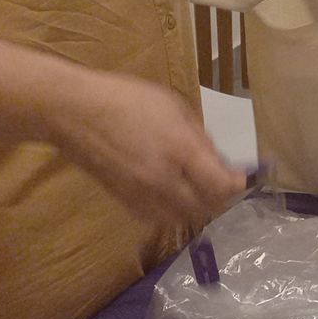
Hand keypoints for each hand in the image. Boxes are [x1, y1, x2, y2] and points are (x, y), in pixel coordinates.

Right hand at [49, 68, 245, 229]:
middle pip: (205, 206)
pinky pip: (158, 219)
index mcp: (179, 149)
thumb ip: (199, 136)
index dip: (237, 184)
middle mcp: (163, 179)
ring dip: (198, 208)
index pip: (220, 184)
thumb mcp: (173, 106)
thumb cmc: (127, 99)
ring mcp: (141, 194)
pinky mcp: (124, 202)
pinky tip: (175, 199)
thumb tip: (217, 160)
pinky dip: (173, 213)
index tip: (242, 176)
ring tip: (202, 192)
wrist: (75, 113)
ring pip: (182, 218)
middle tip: (225, 184)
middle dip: (221, 197)